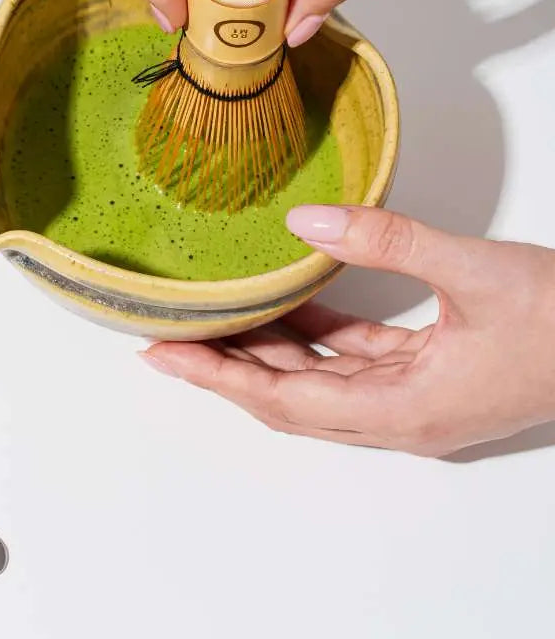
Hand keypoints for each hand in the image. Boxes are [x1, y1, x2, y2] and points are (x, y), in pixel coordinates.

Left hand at [139, 205, 554, 455]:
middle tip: (171, 334)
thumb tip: (305, 222)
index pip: (287, 400)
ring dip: (271, 349)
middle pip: (291, 397)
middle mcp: (402, 417)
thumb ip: (387, 241)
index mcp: (405, 410)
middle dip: (230, 366)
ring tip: (216, 315)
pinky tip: (292, 298)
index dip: (221, 378)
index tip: (165, 357)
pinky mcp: (433, 376)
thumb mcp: (475, 270)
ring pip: (321, 378)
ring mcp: (418, 400)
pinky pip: (357, 358)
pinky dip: (320, 331)